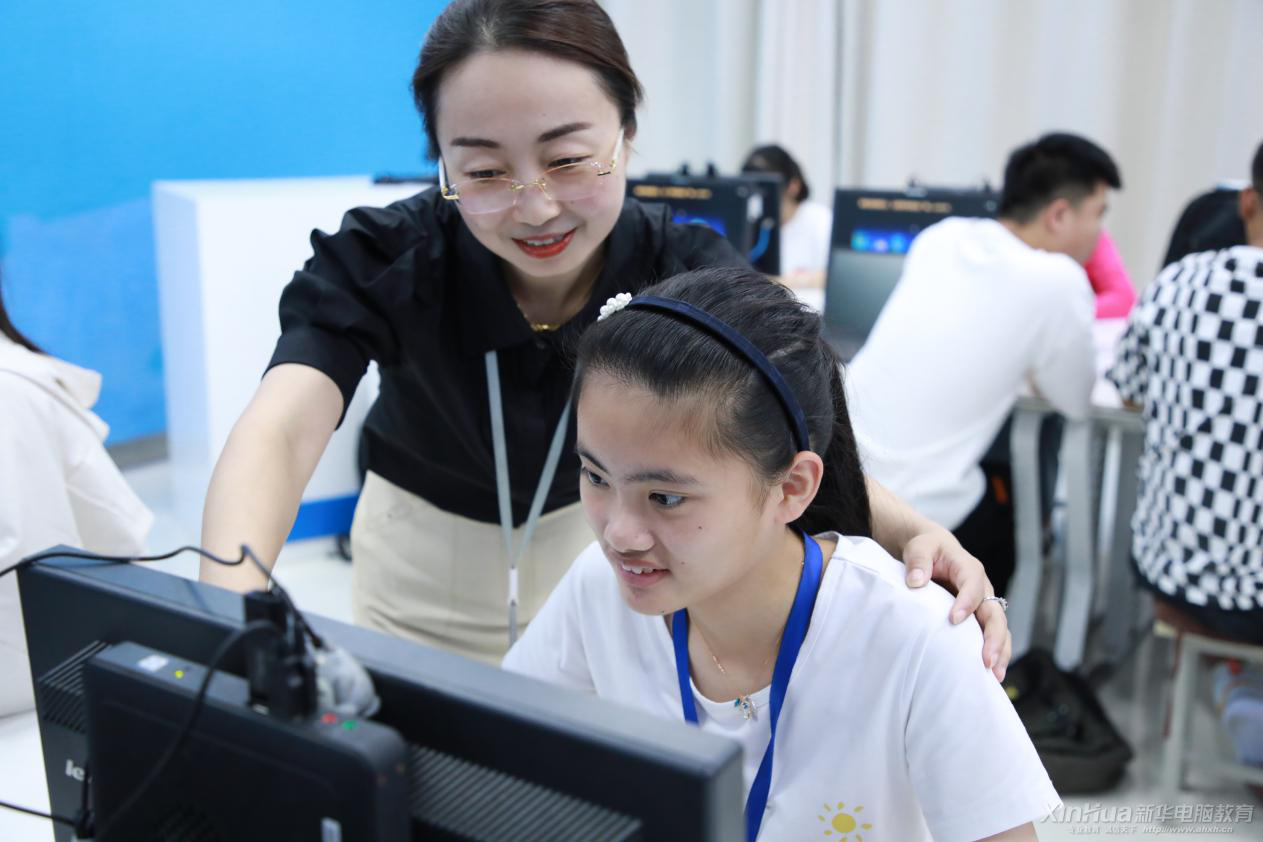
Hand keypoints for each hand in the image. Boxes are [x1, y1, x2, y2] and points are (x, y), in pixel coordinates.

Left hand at [902, 528, 1011, 680]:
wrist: (933, 551)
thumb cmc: (926, 549)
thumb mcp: (919, 547)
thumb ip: (918, 561)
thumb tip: (915, 581)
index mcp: (968, 568)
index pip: (973, 585)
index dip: (966, 602)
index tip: (953, 619)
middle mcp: (982, 587)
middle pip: (995, 612)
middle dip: (993, 637)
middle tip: (986, 660)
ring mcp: (983, 604)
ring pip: (999, 628)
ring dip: (1000, 651)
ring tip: (995, 675)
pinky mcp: (978, 617)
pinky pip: (991, 635)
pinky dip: (996, 654)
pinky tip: (991, 676)